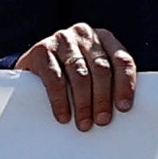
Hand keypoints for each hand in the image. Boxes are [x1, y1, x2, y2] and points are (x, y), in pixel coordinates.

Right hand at [17, 24, 136, 131]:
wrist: (32, 70)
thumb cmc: (70, 75)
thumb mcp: (92, 72)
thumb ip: (108, 82)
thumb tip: (123, 111)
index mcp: (104, 38)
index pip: (121, 60)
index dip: (125, 84)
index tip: (124, 108)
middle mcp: (84, 34)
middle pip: (101, 69)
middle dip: (103, 98)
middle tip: (102, 121)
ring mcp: (62, 39)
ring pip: (80, 74)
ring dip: (83, 103)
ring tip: (84, 124)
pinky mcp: (41, 49)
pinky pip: (55, 77)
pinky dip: (60, 100)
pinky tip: (63, 115)